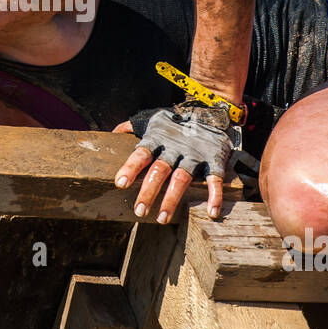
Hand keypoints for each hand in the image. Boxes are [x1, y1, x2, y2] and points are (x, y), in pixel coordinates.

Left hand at [113, 101, 236, 222]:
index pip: (141, 154)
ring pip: (182, 178)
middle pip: (159, 170)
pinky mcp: (214, 160)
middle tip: (140, 211)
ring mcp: (194, 155)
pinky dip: (214, 195)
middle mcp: (174, 148)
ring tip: (163, 218)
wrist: (210, 111)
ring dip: (172, 199)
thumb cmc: (175, 121)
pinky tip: (211, 212)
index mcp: (157, 139)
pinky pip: (214, 179)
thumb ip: (131, 127)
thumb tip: (112, 134)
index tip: (120, 184)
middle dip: (149, 191)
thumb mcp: (152, 120)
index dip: (130, 168)